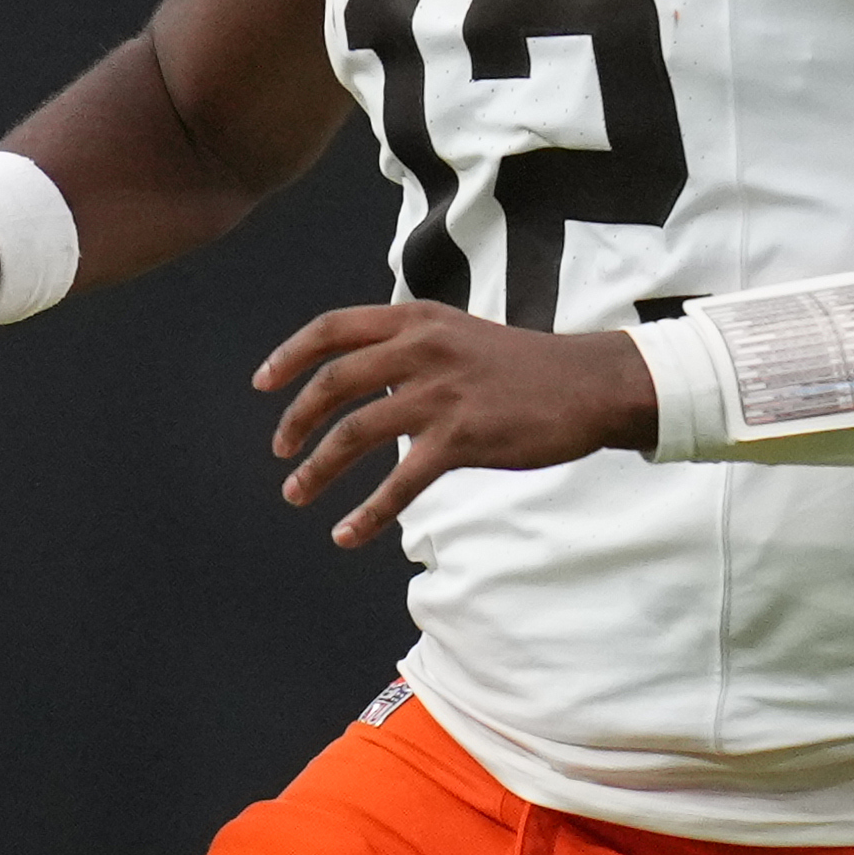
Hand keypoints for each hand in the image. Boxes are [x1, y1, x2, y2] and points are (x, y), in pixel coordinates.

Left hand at [252, 306, 656, 546]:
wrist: (590, 385)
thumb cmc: (528, 367)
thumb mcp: (460, 336)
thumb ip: (412, 348)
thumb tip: (364, 377)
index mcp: (417, 320)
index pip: (332, 328)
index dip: (289, 356)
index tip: (263, 384)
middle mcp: (421, 349)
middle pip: (333, 383)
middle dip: (296, 420)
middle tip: (281, 449)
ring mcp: (441, 393)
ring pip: (355, 433)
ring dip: (317, 468)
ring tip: (296, 493)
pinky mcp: (462, 438)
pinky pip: (400, 483)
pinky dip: (368, 513)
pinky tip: (348, 534)